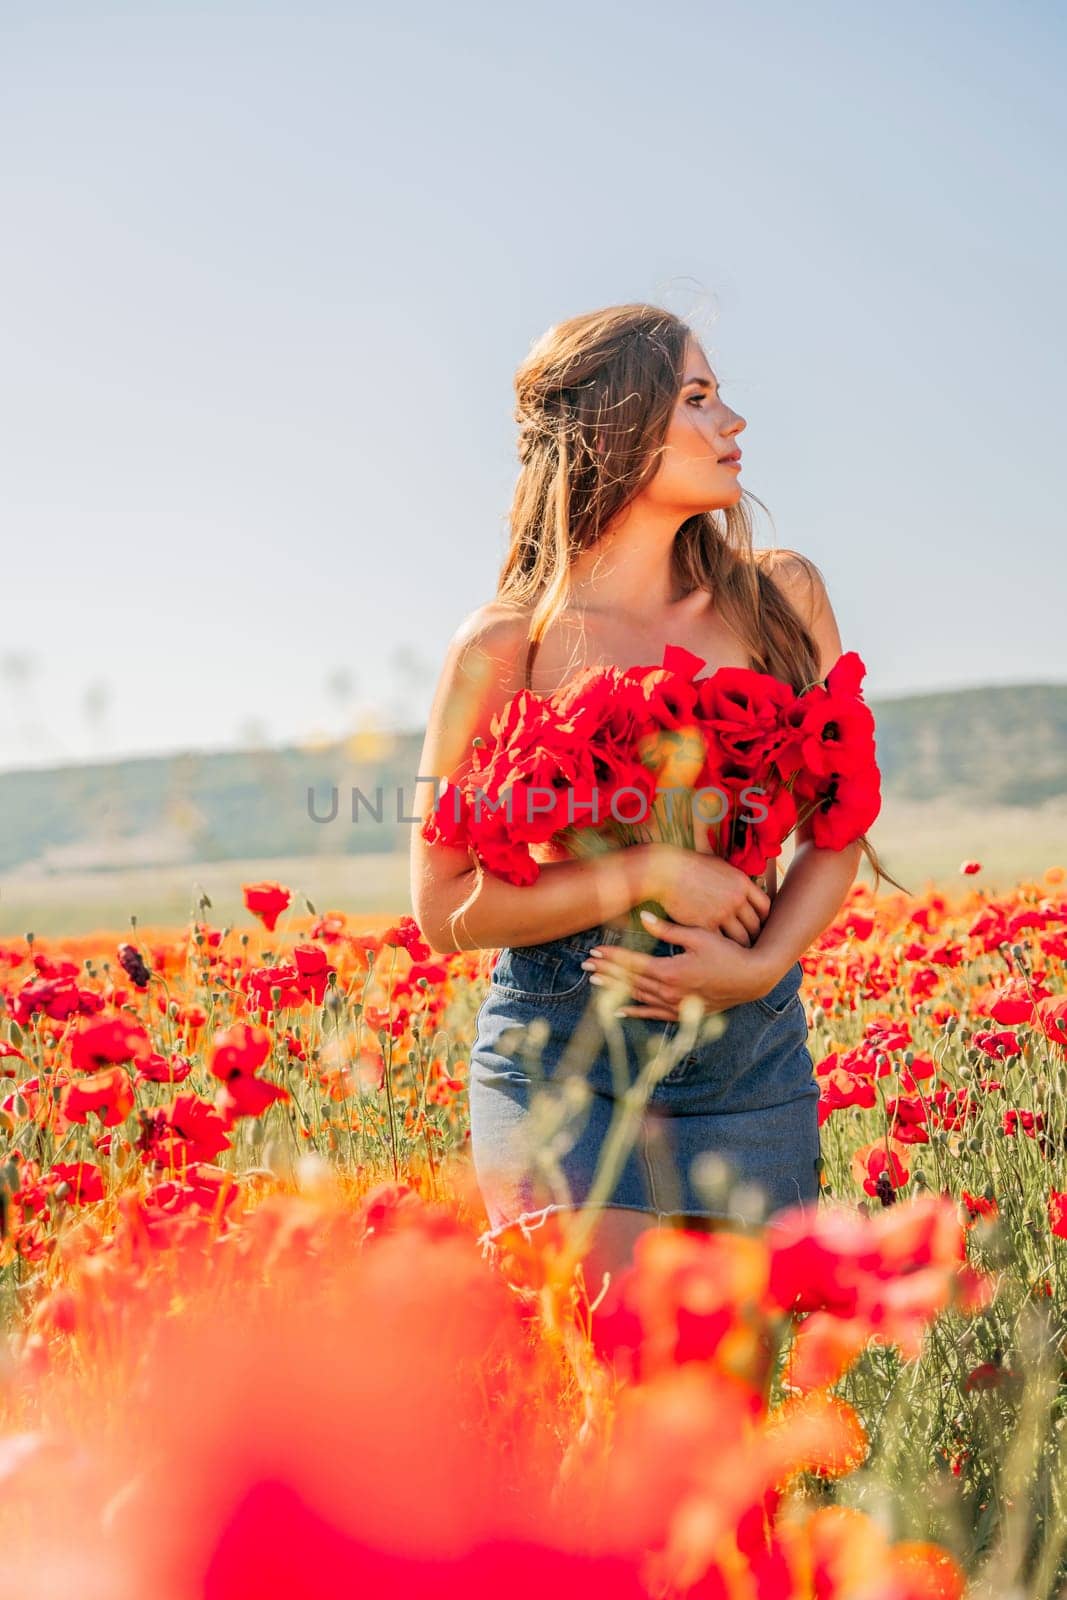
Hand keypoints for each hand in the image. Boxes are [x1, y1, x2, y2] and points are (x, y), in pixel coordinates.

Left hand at [582, 909, 782, 1021]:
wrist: (752, 978)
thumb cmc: (727, 953)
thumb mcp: (698, 936)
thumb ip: (668, 929)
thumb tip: (641, 917)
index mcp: (670, 971)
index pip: (633, 963)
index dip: (612, 956)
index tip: (595, 950)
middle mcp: (669, 991)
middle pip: (630, 980)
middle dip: (606, 971)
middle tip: (585, 965)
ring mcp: (676, 1004)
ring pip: (638, 996)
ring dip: (615, 989)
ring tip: (594, 982)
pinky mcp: (683, 1012)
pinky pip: (653, 1015)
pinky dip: (636, 1013)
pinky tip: (619, 1011)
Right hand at [644, 842, 770, 947]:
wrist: (665, 871)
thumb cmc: (689, 866)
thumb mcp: (719, 865)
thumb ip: (735, 879)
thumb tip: (746, 888)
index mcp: (742, 882)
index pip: (765, 906)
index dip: (764, 919)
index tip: (759, 926)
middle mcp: (736, 898)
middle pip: (755, 926)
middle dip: (754, 937)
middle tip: (753, 946)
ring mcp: (721, 912)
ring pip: (741, 938)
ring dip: (740, 947)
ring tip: (738, 954)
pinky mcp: (705, 925)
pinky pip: (721, 942)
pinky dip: (721, 949)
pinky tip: (719, 951)